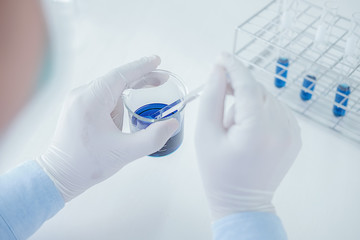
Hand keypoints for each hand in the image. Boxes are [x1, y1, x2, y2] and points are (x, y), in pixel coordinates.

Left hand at [37, 56, 178, 201]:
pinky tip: (120, 117)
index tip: (157, 60)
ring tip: (132, 116)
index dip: (141, 67)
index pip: (120, 76)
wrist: (60, 175)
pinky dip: (115, 101)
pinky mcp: (76, 108)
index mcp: (91, 101)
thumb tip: (172, 124)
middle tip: (161, 81)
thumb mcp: (125, 152)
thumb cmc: (88, 164)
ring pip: (109, 89)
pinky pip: (101, 97)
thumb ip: (153, 138)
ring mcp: (77, 100)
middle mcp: (81, 95)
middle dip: (139, 80)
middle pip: (115, 80)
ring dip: (126, 96)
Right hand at [195, 53, 301, 219]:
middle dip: (237, 89)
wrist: (242, 202)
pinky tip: (249, 127)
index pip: (246, 85)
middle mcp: (281, 127)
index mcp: (257, 129)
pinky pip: (277, 110)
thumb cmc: (218, 171)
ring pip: (267, 98)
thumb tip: (219, 71)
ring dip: (249, 102)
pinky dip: (261, 110)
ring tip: (234, 124)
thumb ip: (212, 98)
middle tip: (219, 99)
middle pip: (257, 90)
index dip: (233, 67)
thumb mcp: (205, 134)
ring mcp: (292, 132)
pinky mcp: (295, 136)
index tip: (220, 57)